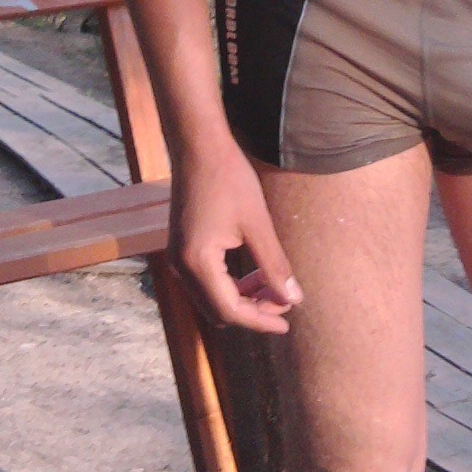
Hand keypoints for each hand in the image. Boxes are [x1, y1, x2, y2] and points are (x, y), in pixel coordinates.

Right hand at [169, 141, 302, 333]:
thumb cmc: (229, 179)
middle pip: (217, 311)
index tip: (286, 325)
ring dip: (242, 299)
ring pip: (211, 298)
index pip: (230, 310)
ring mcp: (179, 258)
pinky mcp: (182, 248)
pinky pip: (206, 281)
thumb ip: (274, 265)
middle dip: (252, 312)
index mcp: (199, 263)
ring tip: (274, 289)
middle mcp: (181, 266)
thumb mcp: (258, 224)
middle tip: (284, 303)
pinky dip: (230, 285)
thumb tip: (293, 299)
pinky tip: (254, 273)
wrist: (198, 147)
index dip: (260, 321)